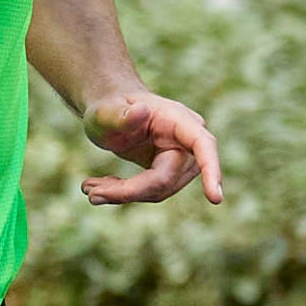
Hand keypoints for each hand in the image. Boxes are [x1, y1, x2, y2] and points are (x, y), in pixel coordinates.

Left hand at [81, 88, 225, 204]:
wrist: (111, 111)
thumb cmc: (109, 106)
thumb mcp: (105, 111)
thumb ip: (120, 115)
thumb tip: (142, 112)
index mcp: (178, 120)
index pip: (202, 146)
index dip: (211, 171)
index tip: (215, 199)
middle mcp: (186, 141)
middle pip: (166, 180)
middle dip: (129, 191)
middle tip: (90, 191)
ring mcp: (181, 160)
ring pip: (158, 191)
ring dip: (122, 194)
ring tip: (90, 188)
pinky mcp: (170, 173)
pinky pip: (151, 192)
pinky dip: (124, 195)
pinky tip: (99, 188)